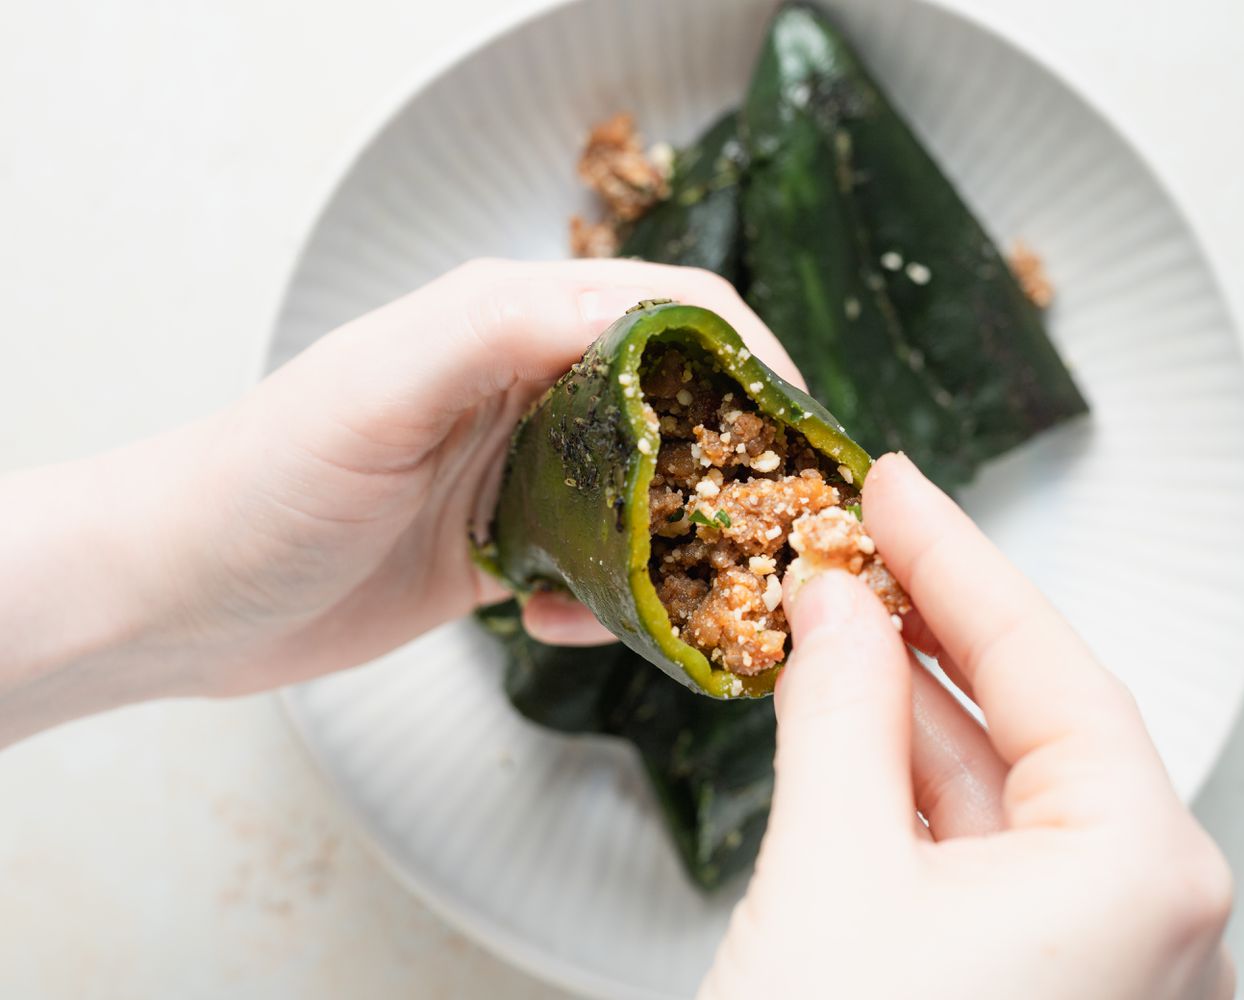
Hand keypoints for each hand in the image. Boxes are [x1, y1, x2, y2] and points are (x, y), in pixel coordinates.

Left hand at [0, 259, 799, 740]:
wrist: (178, 594)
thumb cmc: (261, 483)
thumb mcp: (378, 391)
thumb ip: (497, 331)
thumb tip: (638, 312)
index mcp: (506, 322)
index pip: (668, 309)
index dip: (750, 359)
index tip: (803, 431)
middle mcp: (523, 383)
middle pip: (676, 401)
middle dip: (733, 461)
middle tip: (772, 530)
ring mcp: (517, 466)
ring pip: (645, 489)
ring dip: (674, 542)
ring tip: (680, 595)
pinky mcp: (502, 541)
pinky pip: (597, 562)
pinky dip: (607, 598)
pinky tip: (565, 625)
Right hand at [699, 454, 1234, 999]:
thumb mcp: (829, 869)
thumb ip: (839, 715)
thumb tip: (836, 609)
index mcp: (1142, 875)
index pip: (1045, 664)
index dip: (955, 559)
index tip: (893, 492)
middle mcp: (1158, 921)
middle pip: (1037, 723)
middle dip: (929, 632)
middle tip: (856, 545)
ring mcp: (1111, 962)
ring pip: (1009, 794)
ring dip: (912, 713)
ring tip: (833, 630)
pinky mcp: (1051, 988)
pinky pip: (994, 859)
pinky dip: (920, 796)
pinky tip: (853, 733)